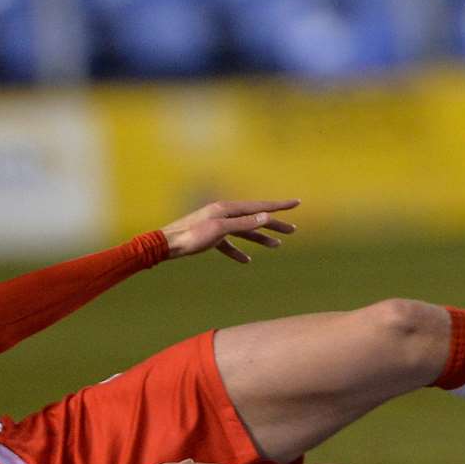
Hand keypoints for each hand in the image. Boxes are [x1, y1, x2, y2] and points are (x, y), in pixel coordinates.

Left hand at [161, 199, 299, 262]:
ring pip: (244, 231)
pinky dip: (238, 251)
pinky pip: (229, 244)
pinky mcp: (210, 237)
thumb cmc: (192, 236)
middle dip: (274, 225)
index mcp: (228, 208)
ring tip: (277, 245)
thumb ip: (244, 223)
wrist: (167, 245)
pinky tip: (246, 261)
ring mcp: (217, 225)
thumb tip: (266, 216)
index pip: (260, 206)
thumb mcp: (221, 229)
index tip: (297, 202)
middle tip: (293, 231)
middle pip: (255, 218)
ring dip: (260, 238)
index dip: (280, 205)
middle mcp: (224, 213)